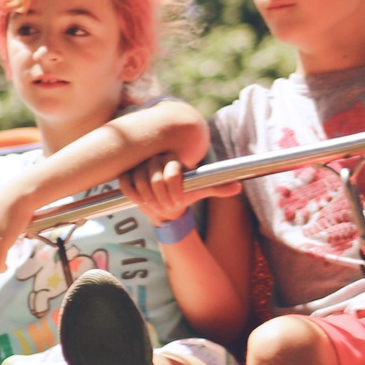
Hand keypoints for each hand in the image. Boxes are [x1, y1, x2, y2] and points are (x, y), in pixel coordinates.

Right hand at [119, 155, 239, 224]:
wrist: (166, 202)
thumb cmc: (183, 194)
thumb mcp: (199, 191)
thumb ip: (217, 187)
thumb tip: (238, 187)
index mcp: (173, 158)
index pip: (171, 172)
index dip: (174, 190)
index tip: (178, 202)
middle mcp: (155, 158)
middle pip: (154, 178)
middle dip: (162, 197)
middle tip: (168, 206)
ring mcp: (139, 165)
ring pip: (140, 181)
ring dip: (148, 198)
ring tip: (156, 205)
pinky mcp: (127, 173)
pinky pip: (126, 183)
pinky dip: (134, 195)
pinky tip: (141, 200)